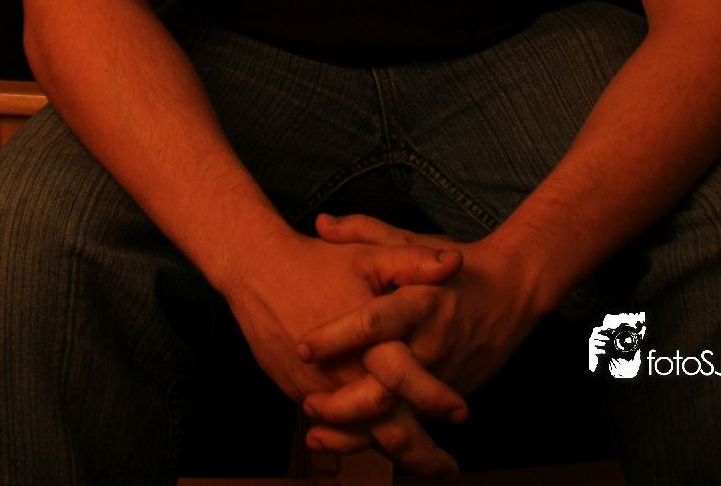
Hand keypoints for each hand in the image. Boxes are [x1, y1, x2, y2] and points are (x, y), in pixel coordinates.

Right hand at [223, 222, 466, 476]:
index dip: (435, 398)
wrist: (258, 271)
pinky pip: (335, 425)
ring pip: (360, 433)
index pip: (406, 380)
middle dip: (419, 454)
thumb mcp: (370, 255)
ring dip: (393, 452)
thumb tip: (455, 263)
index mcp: (366, 340)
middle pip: (385, 427)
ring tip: (422, 464)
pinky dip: (359, 438)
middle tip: (447, 468)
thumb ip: (415, 262)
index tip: (461, 414)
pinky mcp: (300, 392)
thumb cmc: (318, 262)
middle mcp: (342, 373)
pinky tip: (380, 443)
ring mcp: (318, 388)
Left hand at [296, 215, 541, 451]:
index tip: (303, 347)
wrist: (514, 292)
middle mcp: (431, 342)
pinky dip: (380, 440)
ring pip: (398, 416)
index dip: (338, 337)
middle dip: (345, 403)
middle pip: (386, 384)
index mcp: (420, 299)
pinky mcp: (447, 397)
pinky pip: (412, 426)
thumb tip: (322, 223)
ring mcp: (441, 375)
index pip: (374, 322)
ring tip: (318, 436)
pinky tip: (347, 444)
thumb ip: (365, 231)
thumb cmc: (457, 266)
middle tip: (309, 404)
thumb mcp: (413, 242)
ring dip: (357, 433)